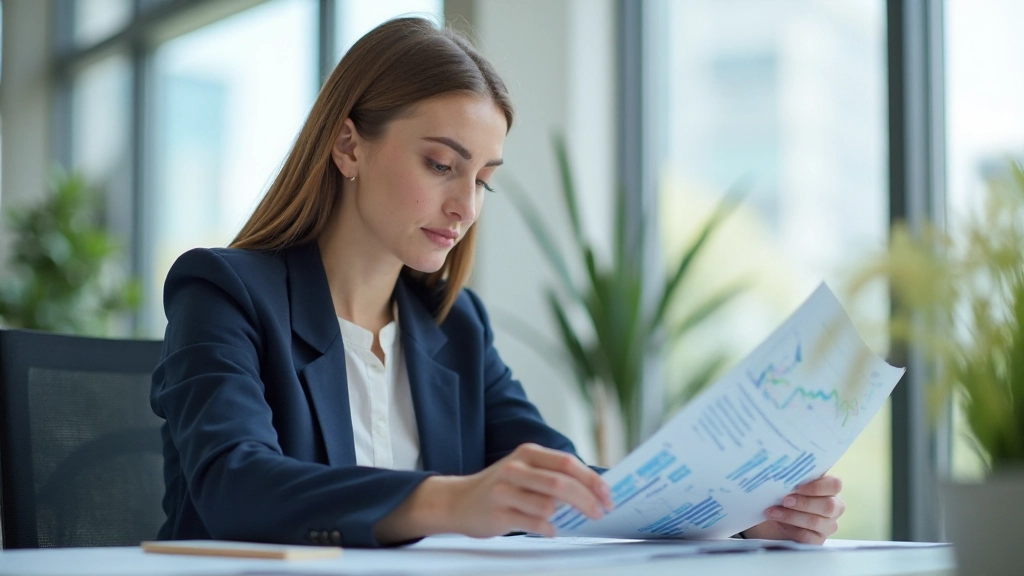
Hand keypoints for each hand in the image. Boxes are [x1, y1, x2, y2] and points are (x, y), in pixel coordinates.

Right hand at [447, 443, 612, 537]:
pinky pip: (534, 524)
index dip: (592, 480)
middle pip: (561, 483)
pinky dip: (548, 529)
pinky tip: (549, 529)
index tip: (608, 495)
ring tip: (564, 519)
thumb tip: (593, 490)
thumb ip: (553, 475)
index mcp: (528, 453)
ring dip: (563, 516)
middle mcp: (516, 468)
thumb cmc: (500, 488)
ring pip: (548, 505)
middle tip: (600, 513)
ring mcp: (505, 490)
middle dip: (587, 500)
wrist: (458, 501)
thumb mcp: (525, 470)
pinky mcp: (498, 513)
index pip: (568, 463)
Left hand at [741, 475, 844, 543]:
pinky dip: (790, 529)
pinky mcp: (818, 539)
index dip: (816, 486)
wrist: (774, 514)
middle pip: (829, 506)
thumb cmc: (784, 492)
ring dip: (791, 516)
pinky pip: (807, 537)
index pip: (835, 485)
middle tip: (784, 500)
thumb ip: (792, 475)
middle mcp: (834, 506)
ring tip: (772, 511)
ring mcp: (828, 524)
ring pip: (816, 522)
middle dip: (804, 503)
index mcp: (830, 487)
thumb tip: (778, 465)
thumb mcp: (790, 482)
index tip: (795, 486)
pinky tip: (778, 523)